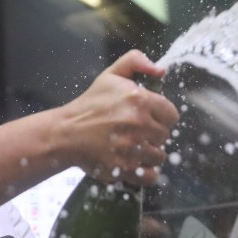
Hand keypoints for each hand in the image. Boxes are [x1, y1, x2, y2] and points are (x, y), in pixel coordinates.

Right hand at [59, 50, 179, 185]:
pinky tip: (135, 164)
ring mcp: (132, 148)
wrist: (66, 133)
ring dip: (148, 153)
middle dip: (152, 135)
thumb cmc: (89, 104)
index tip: (148, 118)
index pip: (171, 115)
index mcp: (140, 100)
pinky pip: (151, 176)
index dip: (161, 117)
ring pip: (159, 156)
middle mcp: (139, 124)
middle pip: (164, 136)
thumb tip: (161, 70)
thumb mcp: (111, 75)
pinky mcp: (124, 168)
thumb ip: (136, 61)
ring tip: (132, 147)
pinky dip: (146, 173)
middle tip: (135, 132)